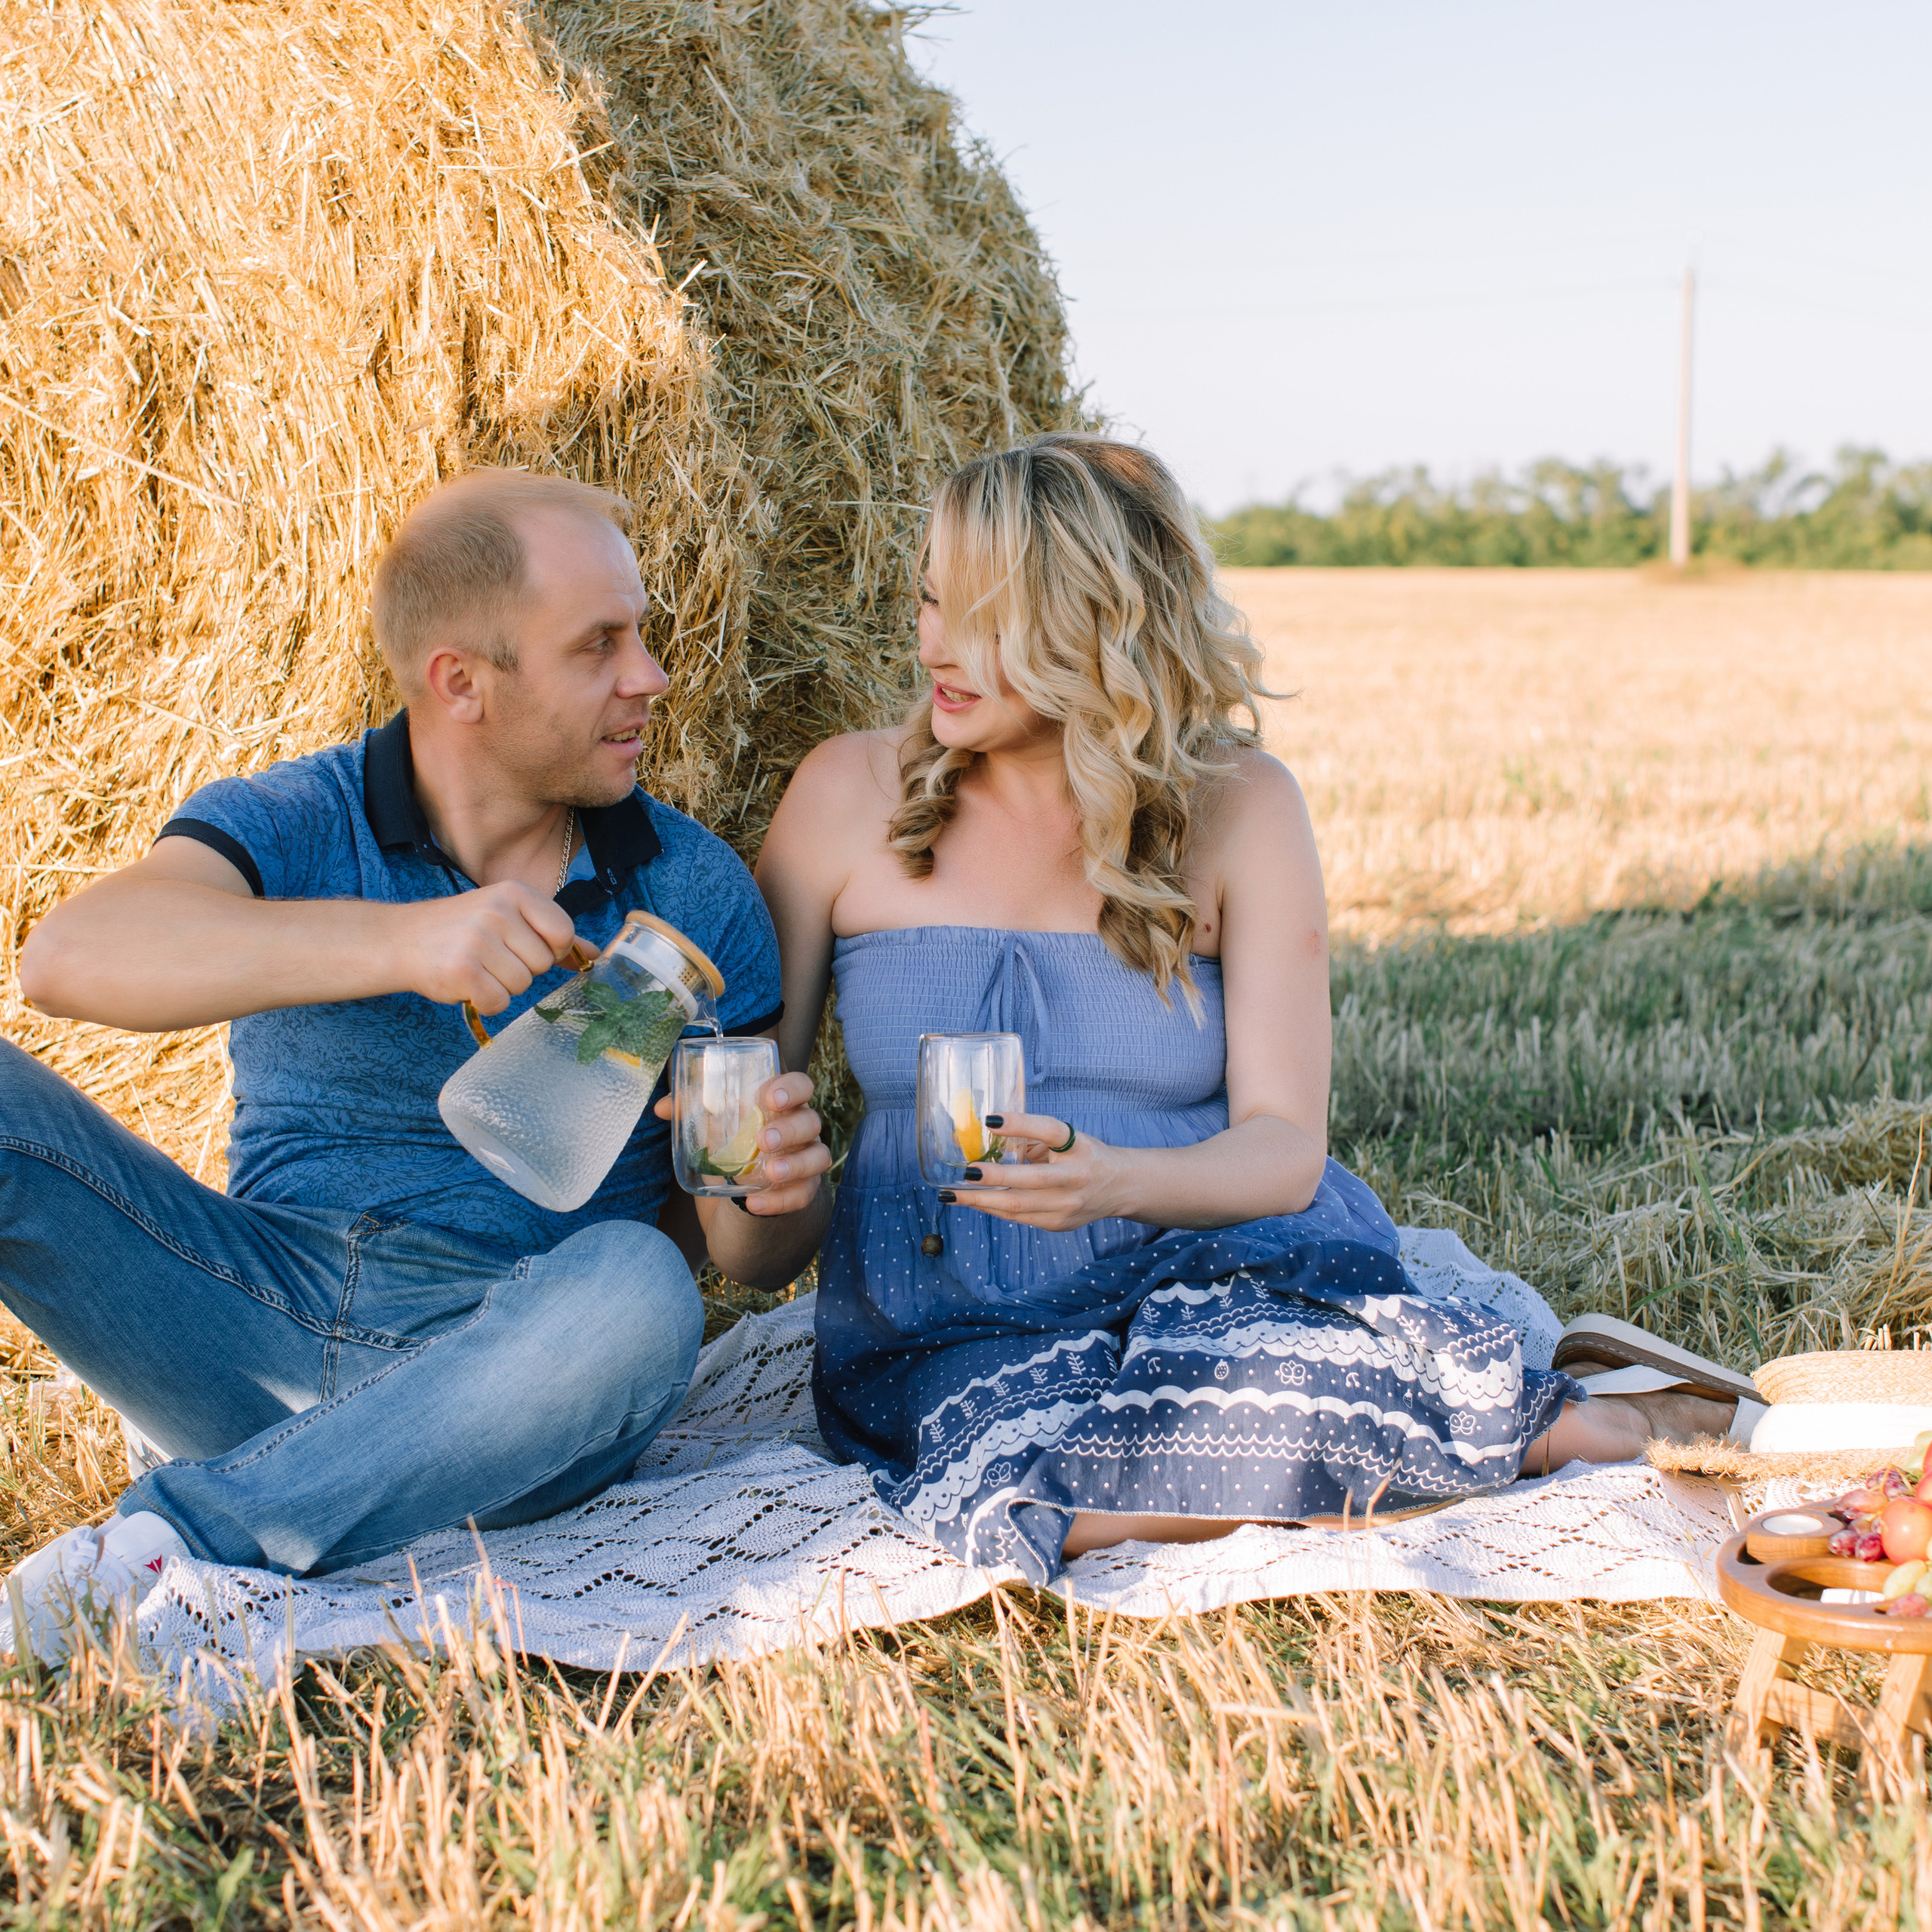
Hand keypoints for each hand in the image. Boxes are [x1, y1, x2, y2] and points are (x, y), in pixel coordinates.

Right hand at [394, 883, 582, 1013]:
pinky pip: (498, 1002)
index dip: (551, 949)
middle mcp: (497, 911)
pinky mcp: (462, 970)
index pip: (563, 931)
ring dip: (502, 986)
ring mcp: (478, 940)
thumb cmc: (461, 930)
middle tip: (491, 957)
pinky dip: (485, 1002)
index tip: (525, 948)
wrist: (402, 940)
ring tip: (477, 967)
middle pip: (543, 963)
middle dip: (522, 969)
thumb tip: (594, 953)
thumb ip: (551, 933)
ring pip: (522, 985)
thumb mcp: (508, 917)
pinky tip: (467, 984)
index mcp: (514, 892)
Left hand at [652, 1071, 830, 1216]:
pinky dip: (780, 1201)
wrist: (744, 1184)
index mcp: (783, 1104)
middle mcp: (802, 1128)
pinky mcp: (804, 1188)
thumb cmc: (734, 1140)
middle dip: (789, 1130)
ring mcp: (807, 1158)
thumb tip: (663, 1107)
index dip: (792, 1088)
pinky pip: (803, 1194)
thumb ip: (691, 1111)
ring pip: (818, 1157)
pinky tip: (755, 1204)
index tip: (771, 1097)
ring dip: (795, 1164)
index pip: (801, 1086)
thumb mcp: (714, 1125)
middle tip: (764, 1140)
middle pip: (811, 1122)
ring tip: (771, 1173)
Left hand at [944, 1112, 1130, 1232]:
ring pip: (1018, 1206)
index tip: (989, 1119)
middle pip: (1031, 1179)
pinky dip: (993, 1209)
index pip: (1050, 1130)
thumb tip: (982, 1133)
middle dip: (993, 1178)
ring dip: (981, 1200)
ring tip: (951, 1194)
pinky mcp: (1059, 1224)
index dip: (1019, 1124)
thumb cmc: (1083, 1155)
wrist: (1119, 1187)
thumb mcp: (1067, 1138)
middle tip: (964, 1172)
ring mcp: (1068, 1205)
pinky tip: (973, 1202)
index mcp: (1078, 1146)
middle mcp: (1076, 1176)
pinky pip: (1018, 1217)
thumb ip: (1032, 1137)